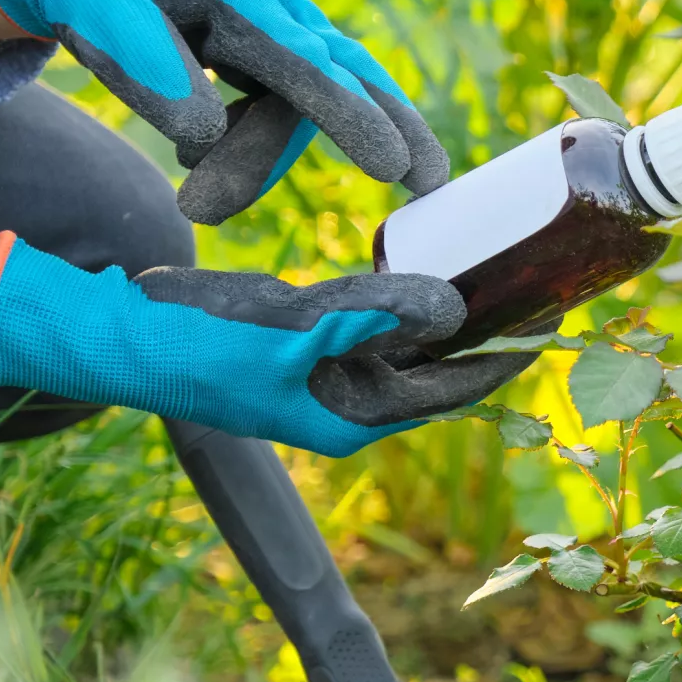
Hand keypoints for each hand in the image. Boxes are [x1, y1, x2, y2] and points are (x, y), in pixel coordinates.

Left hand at [0, 0, 447, 224]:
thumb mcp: (99, 22)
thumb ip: (151, 75)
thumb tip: (204, 135)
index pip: (309, 61)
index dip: (351, 114)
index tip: (391, 165)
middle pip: (345, 72)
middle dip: (387, 126)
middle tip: (428, 183)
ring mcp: (282, 20)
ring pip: (310, 100)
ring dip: (262, 159)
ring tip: (195, 203)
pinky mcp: (278, 45)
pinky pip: (294, 100)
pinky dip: (262, 143)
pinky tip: (202, 160)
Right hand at [0, 233, 536, 456]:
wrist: (128, 334)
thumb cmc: (201, 348)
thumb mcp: (294, 332)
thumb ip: (373, 319)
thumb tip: (453, 311)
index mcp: (355, 417)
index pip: (452, 391)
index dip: (504, 358)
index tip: (553, 324)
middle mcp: (353, 399)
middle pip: (442, 367)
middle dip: (489, 331)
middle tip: (544, 286)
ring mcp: (332, 368)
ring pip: (413, 339)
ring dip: (454, 310)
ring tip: (505, 271)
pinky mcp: (313, 335)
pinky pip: (377, 315)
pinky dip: (407, 293)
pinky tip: (440, 264)